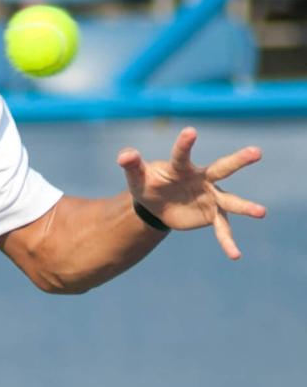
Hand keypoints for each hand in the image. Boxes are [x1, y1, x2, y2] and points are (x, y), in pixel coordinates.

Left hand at [118, 126, 265, 258]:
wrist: (155, 205)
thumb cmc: (147, 183)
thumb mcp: (136, 176)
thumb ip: (131, 164)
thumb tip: (125, 155)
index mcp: (180, 167)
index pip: (181, 155)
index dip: (185, 144)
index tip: (190, 131)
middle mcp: (201, 179)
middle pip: (221, 168)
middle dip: (238, 160)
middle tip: (256, 152)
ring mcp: (210, 196)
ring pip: (230, 200)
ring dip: (245, 206)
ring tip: (261, 212)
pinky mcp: (212, 214)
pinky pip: (222, 228)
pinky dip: (227, 241)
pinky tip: (235, 255)